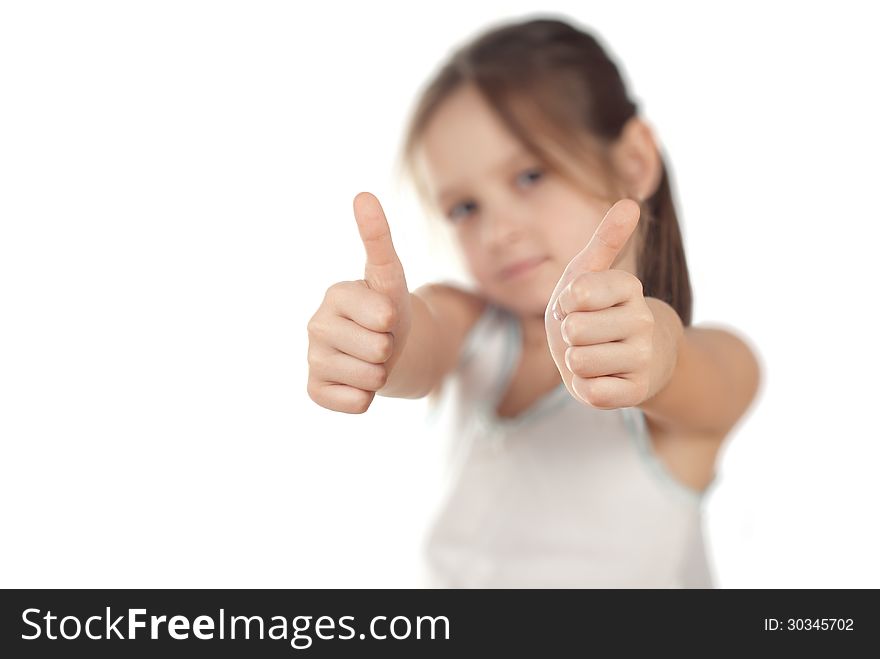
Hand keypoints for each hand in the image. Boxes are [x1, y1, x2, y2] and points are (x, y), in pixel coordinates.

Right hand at [307, 192, 411, 412]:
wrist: (386, 350)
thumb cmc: (388, 310)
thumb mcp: (391, 275)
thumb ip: (379, 238)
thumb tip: (363, 194)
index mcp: (335, 295)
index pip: (383, 316)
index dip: (395, 320)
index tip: (385, 315)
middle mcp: (316, 325)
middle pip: (379, 350)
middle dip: (390, 349)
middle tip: (380, 341)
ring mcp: (312, 359)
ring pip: (370, 379)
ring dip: (380, 374)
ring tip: (370, 359)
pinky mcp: (314, 390)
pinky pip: (355, 404)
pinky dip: (366, 398)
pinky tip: (357, 381)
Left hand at [544, 199, 654, 409]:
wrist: (639, 360)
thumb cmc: (602, 312)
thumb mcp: (593, 274)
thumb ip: (606, 240)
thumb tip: (630, 202)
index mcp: (629, 288)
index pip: (577, 292)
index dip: (565, 303)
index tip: (577, 305)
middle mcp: (643, 321)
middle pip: (574, 330)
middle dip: (569, 335)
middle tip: (586, 335)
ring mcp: (643, 359)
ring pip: (580, 362)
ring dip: (576, 362)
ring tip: (593, 356)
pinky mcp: (637, 392)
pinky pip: (592, 393)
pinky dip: (586, 387)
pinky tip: (601, 379)